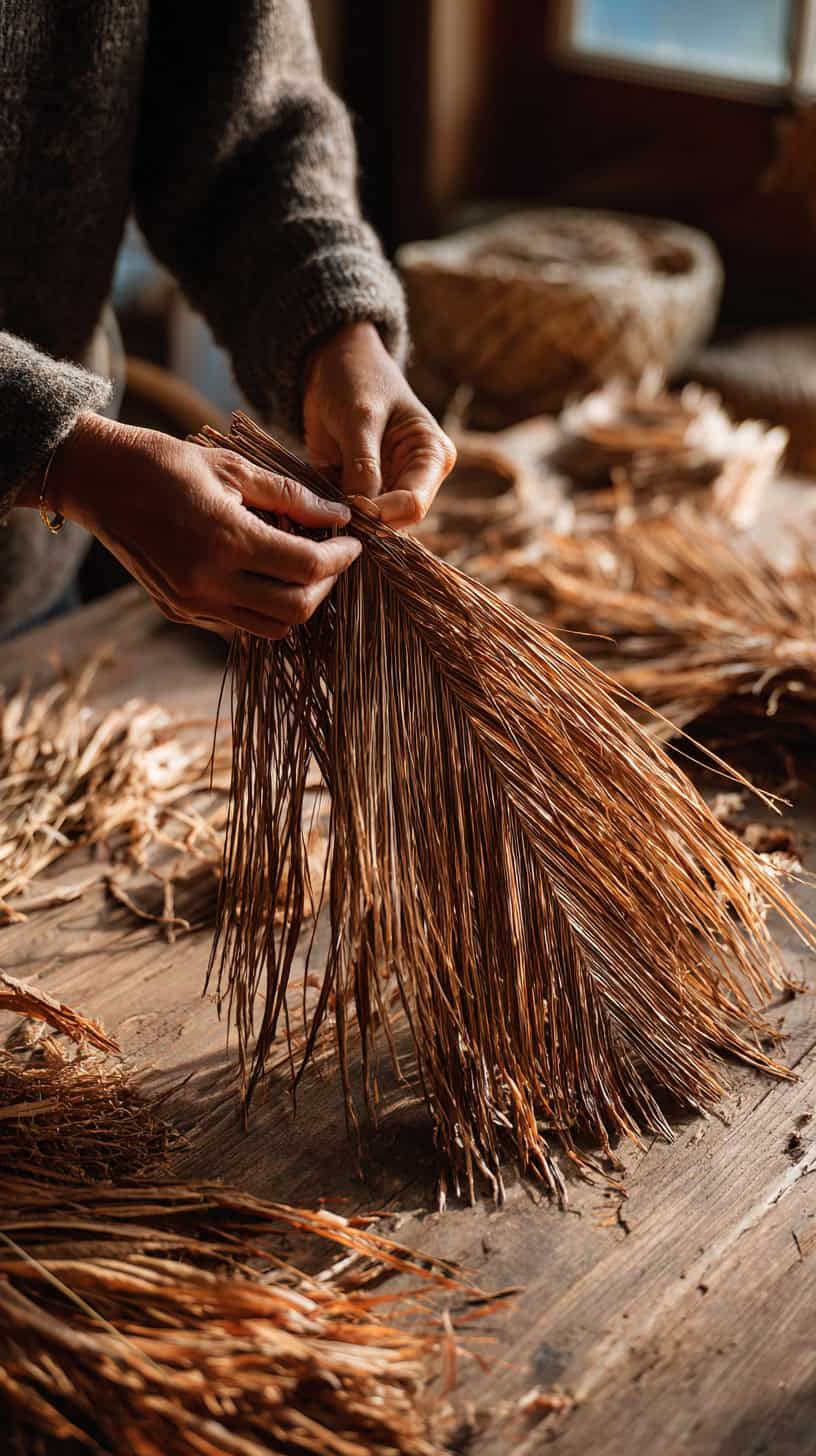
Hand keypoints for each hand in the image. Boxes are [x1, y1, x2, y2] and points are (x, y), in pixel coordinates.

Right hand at [38, 413, 360, 637]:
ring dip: (297, 602)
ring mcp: (191, 604)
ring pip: (270, 628)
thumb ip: (293, 497)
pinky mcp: (179, 612)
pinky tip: (265, 573)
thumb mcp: (235, 468)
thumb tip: (340, 518)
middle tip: (333, 558)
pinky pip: (239, 623)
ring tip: (302, 567)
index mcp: (226, 541)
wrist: (98, 480)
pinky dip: (263, 606)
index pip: (308, 568)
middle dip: (326, 586)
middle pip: (296, 610)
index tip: (352, 542)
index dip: (341, 559)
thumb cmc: (166, 463)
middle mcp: (208, 583)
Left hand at [303, 321, 455, 526]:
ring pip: (373, 524)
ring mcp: (390, 485)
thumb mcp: (360, 417)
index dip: (381, 513)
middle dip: (364, 522)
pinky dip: (334, 514)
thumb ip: (363, 464)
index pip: (413, 504)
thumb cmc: (357, 378)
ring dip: (348, 521)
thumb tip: (362, 511)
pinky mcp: (364, 489)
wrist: (334, 363)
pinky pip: (351, 514)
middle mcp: (417, 477)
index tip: (348, 504)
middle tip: (330, 513)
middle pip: (396, 521)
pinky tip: (316, 506)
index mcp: (431, 455)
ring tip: (321, 509)